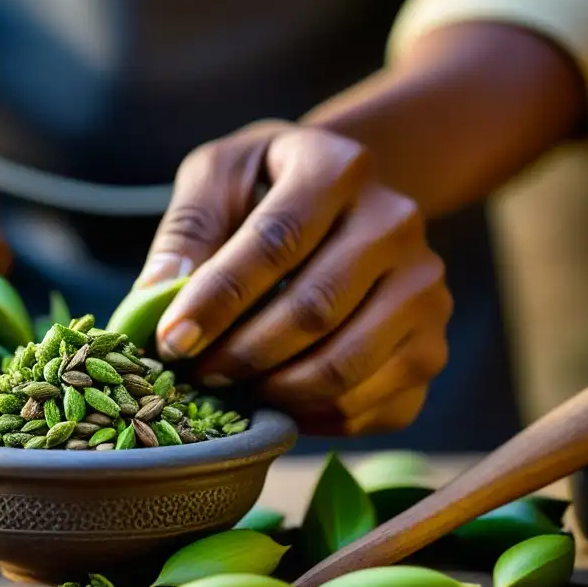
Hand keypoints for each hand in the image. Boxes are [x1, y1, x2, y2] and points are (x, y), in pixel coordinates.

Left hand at [138, 122, 452, 434]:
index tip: (171, 341)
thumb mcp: (219, 177)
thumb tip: (155, 298)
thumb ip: (188, 228)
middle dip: (243, 354)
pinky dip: (317, 419)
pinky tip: (276, 402)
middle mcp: (397, 223)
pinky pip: (375, 408)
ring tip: (231, 390)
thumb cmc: (266, 188)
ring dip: (277, 392)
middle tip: (196, 374)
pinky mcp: (433, 347)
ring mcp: (425, 289)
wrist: (345, 201)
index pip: (275, 242)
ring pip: (348, 365)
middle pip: (315, 310)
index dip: (218, 299)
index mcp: (337, 167)